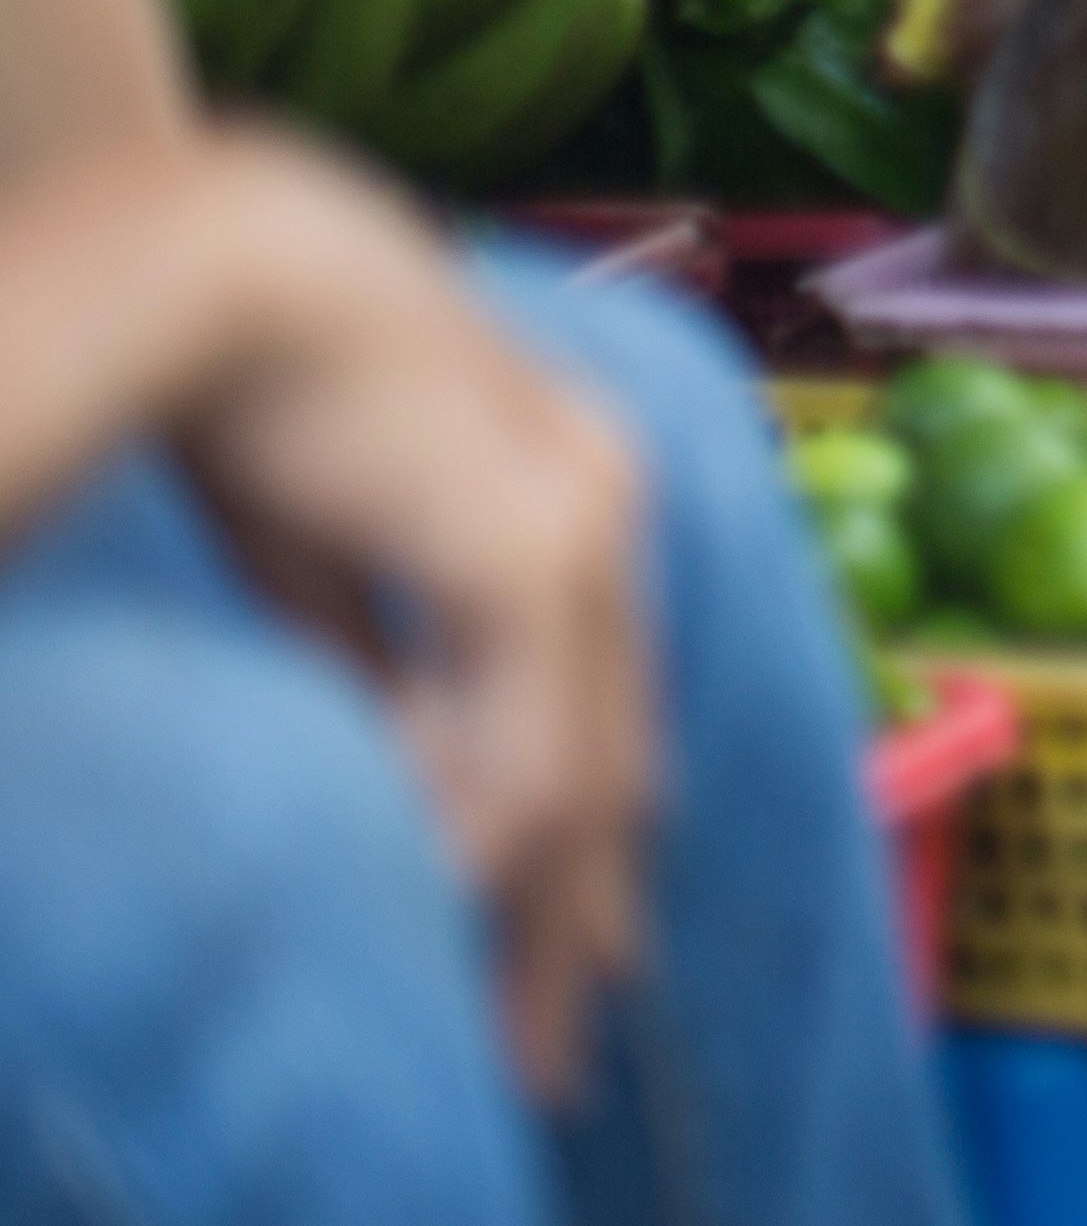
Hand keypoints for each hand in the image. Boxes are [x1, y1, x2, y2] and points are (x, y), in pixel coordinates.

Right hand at [160, 137, 654, 1094]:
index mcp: (575, 490)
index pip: (606, 697)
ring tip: (512, 1027)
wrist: (239, 273)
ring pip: (582, 770)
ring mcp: (582, 527)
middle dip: (587, 913)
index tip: (590, 945)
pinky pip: (521, 741)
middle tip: (558, 1044)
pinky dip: (476, 831)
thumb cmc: (269, 392)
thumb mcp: (333, 553)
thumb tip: (397, 760)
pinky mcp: (530, 552)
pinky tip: (431, 902)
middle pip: (615, 755)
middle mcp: (606, 508)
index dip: (597, 825)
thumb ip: (379, 648)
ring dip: (540, 912)